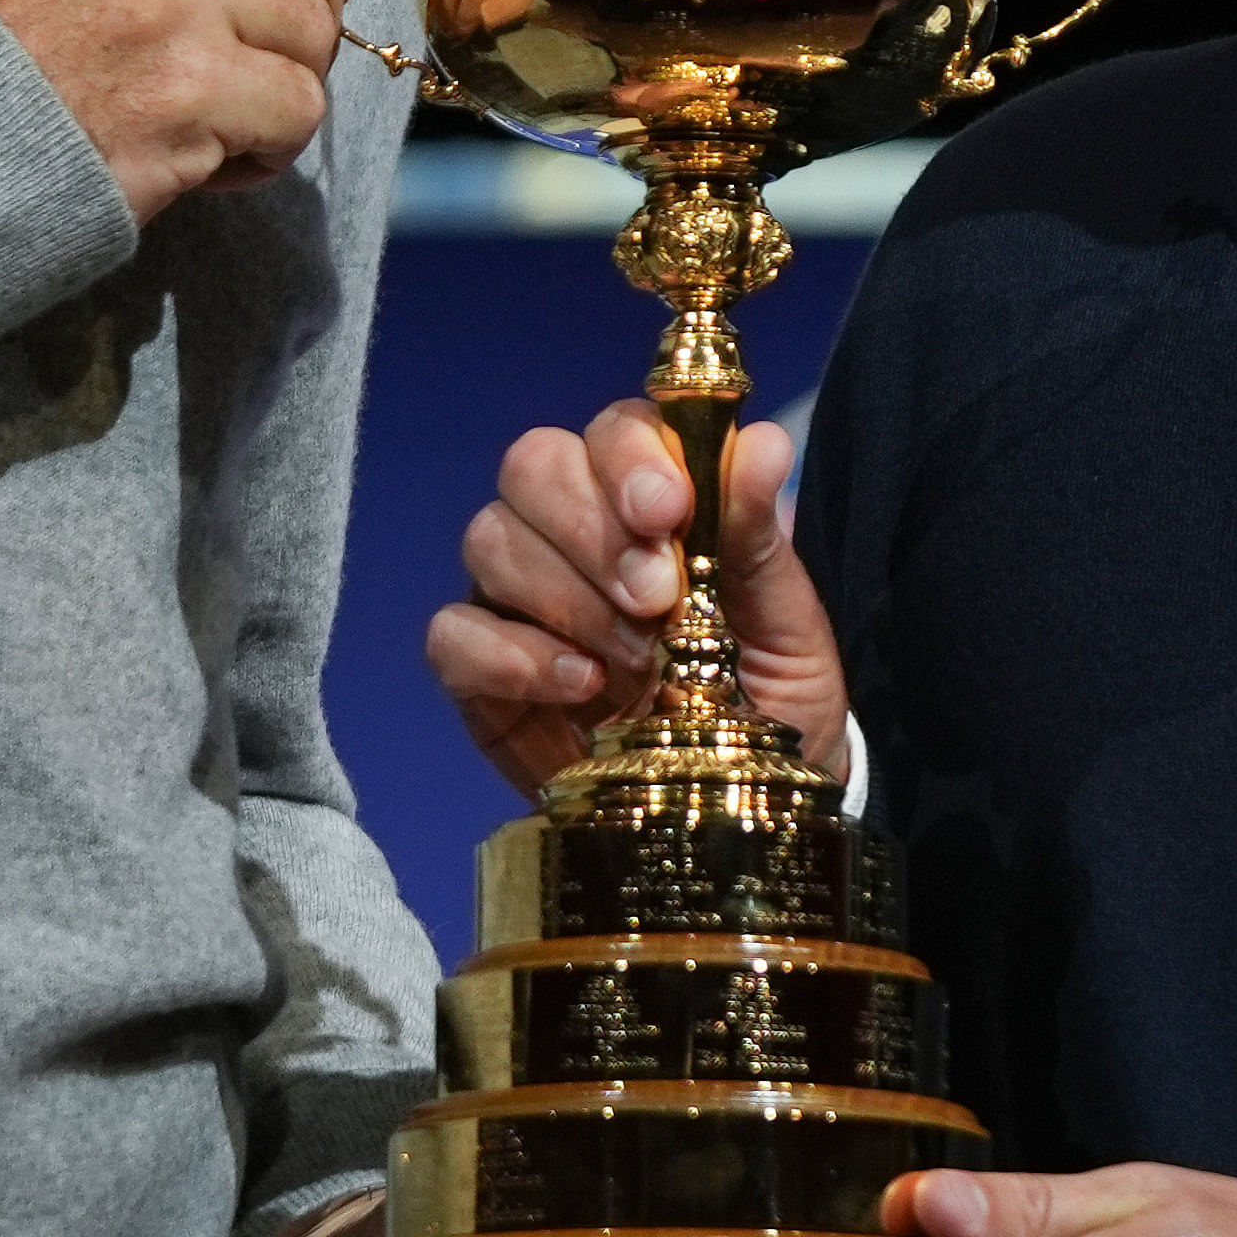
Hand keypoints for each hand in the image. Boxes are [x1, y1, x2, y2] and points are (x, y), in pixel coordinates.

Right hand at [430, 403, 840, 802]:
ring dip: (567, 596)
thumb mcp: (784, 624)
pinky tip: (581, 688)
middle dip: (592, 527)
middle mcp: (567, 529)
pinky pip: (452, 634)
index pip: (612, 431)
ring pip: (489, 539)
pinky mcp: (476, 671)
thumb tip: (763, 443)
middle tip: (656, 598)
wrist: (736, 805)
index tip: (669, 511)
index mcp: (646, 497)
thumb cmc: (764, 694)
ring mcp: (513, 596)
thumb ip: (758, 538)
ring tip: (638, 660)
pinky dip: (512, 656)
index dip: (630, 458)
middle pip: (532, 466)